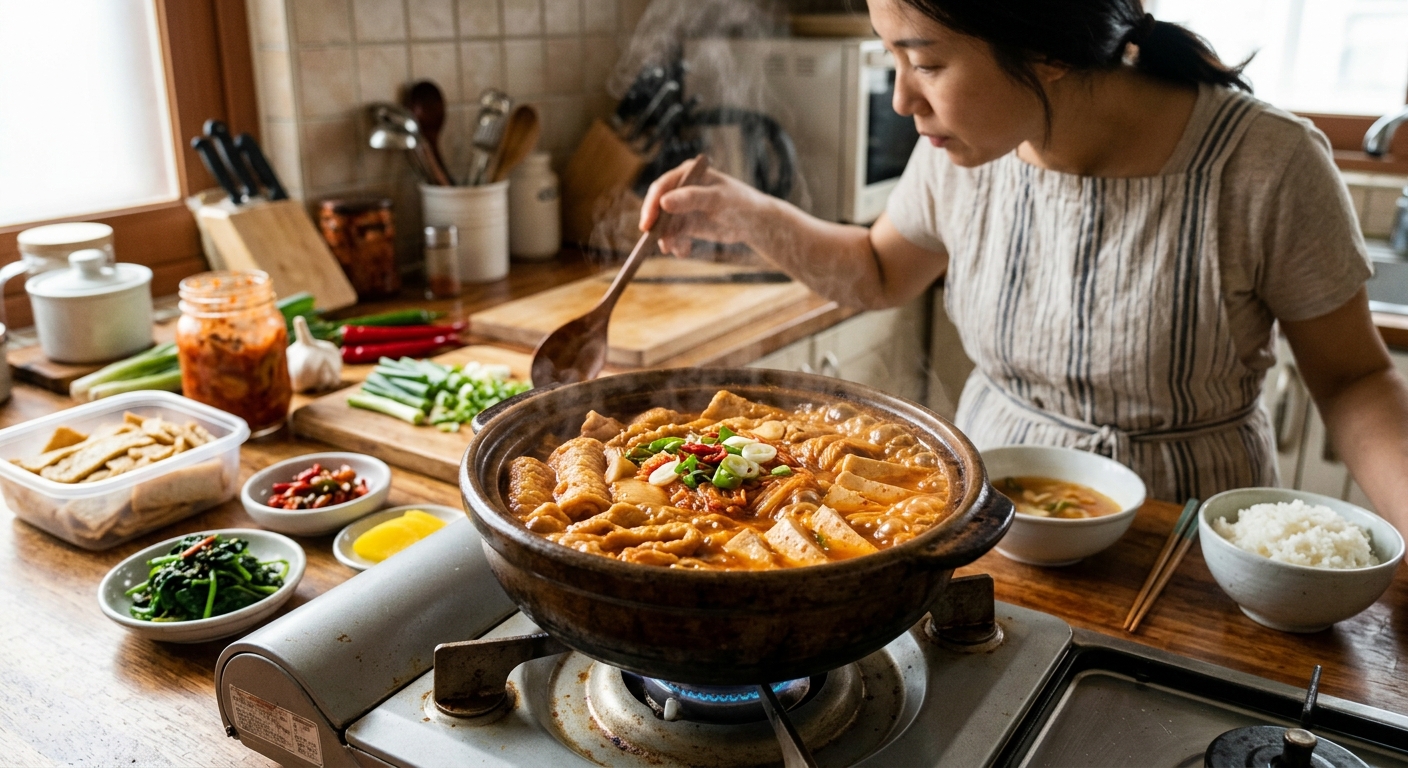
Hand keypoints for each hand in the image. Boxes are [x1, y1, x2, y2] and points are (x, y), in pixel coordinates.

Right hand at [639, 159, 773, 256]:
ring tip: (679, 250)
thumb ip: (691, 198)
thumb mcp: (717, 199)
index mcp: (686, 174)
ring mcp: (683, 207)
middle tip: (657, 243)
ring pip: (665, 224)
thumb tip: (663, 202)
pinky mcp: (687, 223)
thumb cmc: (740, 203)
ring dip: (668, 238)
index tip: (647, 225)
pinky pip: (674, 235)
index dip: (651, 205)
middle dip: (657, 226)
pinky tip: (684, 251)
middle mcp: (681, 189)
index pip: (661, 188)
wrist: (755, 222)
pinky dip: (677, 244)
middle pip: (658, 207)